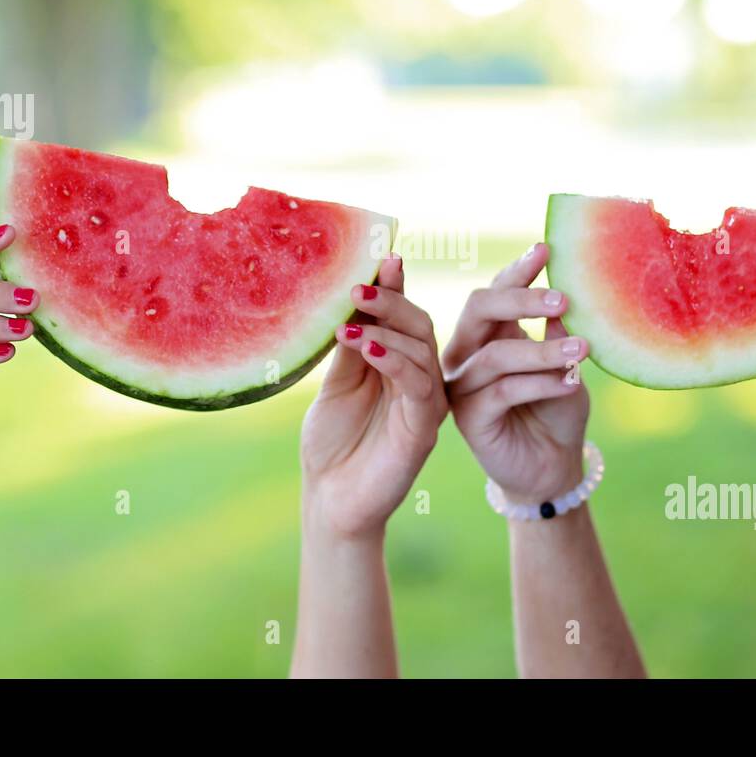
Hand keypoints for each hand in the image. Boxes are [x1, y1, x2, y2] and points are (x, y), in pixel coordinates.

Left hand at [299, 254, 446, 538]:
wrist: (330, 501)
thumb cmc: (332, 444)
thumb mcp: (338, 383)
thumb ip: (352, 343)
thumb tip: (354, 292)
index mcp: (400, 365)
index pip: (402, 316)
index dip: (395, 285)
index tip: (381, 255)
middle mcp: (419, 379)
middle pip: (420, 325)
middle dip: (391, 299)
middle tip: (357, 286)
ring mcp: (426, 403)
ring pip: (422, 349)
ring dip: (386, 327)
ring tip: (348, 320)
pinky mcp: (423, 427)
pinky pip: (417, 384)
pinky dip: (392, 359)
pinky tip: (364, 346)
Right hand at [443, 243, 588, 504]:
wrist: (554, 466)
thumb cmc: (558, 410)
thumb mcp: (566, 363)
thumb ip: (560, 331)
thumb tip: (569, 291)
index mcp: (489, 334)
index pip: (496, 291)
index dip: (517, 270)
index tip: (545, 249)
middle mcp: (468, 354)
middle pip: (478, 309)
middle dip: (520, 298)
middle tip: (563, 299)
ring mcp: (463, 385)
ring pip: (496, 353)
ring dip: (542, 350)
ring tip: (582, 351)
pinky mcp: (469, 417)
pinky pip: (503, 390)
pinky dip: (541, 382)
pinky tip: (571, 382)